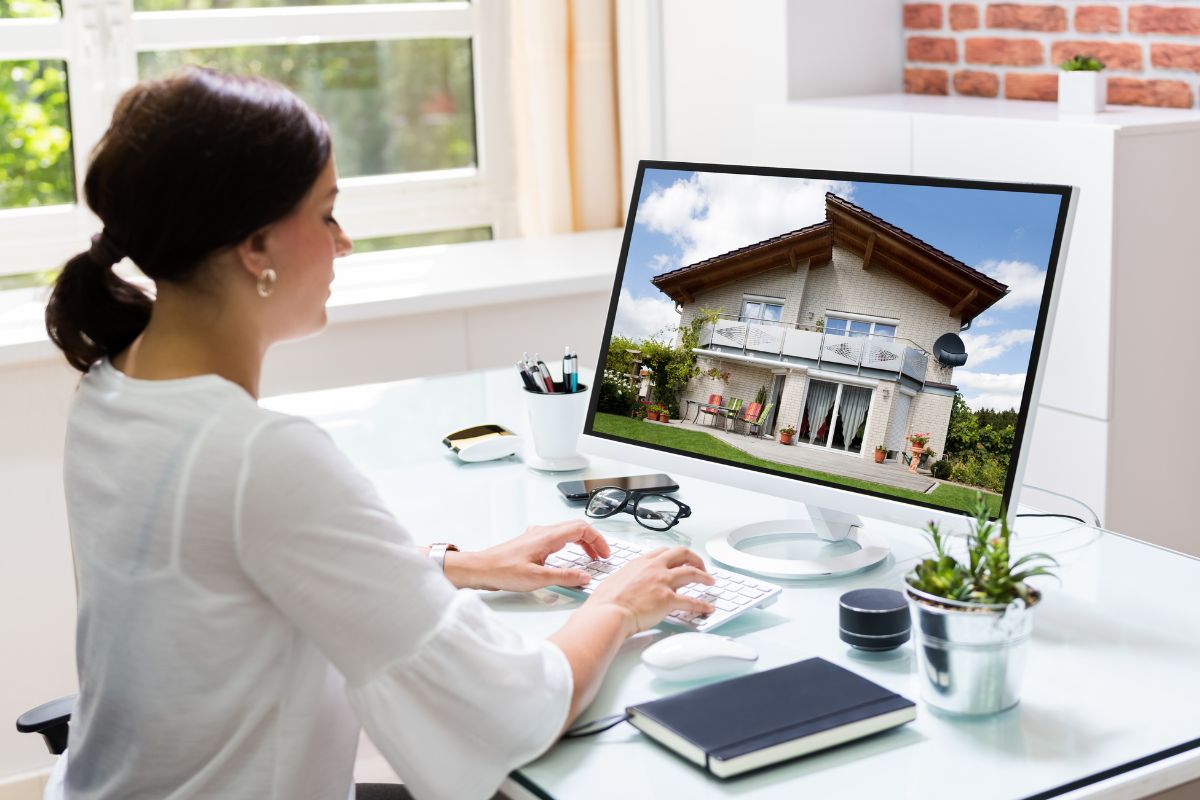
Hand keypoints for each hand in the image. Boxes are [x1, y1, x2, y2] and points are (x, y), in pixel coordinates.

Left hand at [450, 520, 610, 591]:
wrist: (480, 569)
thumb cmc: (502, 571)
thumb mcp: (538, 578)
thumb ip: (564, 577)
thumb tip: (585, 577)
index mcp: (547, 536)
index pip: (582, 529)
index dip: (598, 540)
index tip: (605, 554)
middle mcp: (543, 532)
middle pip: (577, 529)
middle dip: (593, 542)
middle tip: (601, 557)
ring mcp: (536, 536)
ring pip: (567, 533)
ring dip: (582, 544)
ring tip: (589, 558)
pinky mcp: (531, 543)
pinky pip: (557, 539)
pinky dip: (569, 546)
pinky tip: (568, 559)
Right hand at [584, 546, 714, 634]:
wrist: (609, 612)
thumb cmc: (606, 601)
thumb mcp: (616, 579)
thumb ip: (628, 578)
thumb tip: (629, 583)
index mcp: (641, 562)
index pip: (664, 551)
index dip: (676, 555)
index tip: (680, 560)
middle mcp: (654, 568)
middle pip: (682, 554)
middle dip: (695, 559)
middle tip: (701, 566)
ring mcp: (663, 582)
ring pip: (692, 573)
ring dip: (704, 577)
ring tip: (711, 581)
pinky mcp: (668, 599)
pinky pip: (691, 601)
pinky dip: (702, 605)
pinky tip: (708, 608)